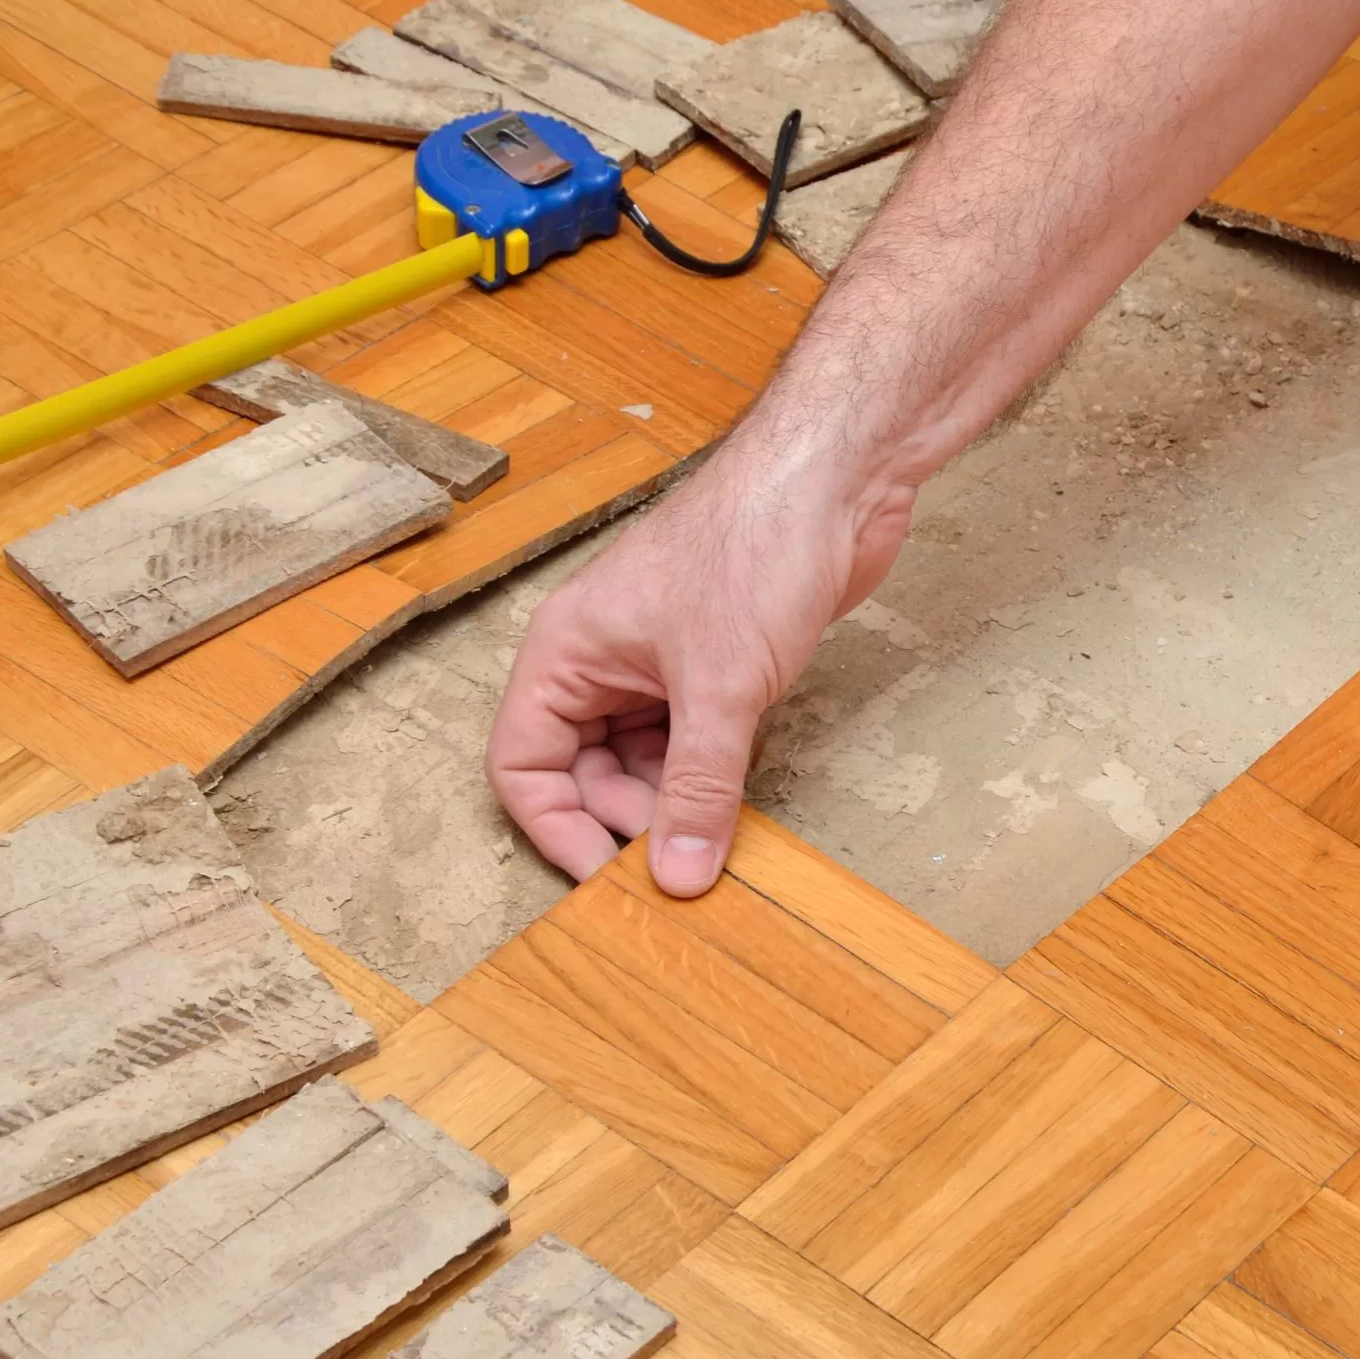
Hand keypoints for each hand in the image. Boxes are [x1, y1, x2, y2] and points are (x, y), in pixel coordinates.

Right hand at [486, 439, 913, 894]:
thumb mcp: (721, 687)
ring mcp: (661, 662)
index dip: (556, 827)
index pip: (522, 764)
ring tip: (711, 847)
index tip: (602, 879)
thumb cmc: (756, 545)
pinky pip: (694, 741)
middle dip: (624, 821)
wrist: (837, 480)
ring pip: (643, 760)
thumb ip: (699, 787)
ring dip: (671, 805)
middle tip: (677, 866)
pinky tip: (737, 810)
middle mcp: (602, 660)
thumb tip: (678, 876)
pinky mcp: (719, 665)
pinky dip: (709, 779)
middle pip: (584, 770)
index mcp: (566, 652)